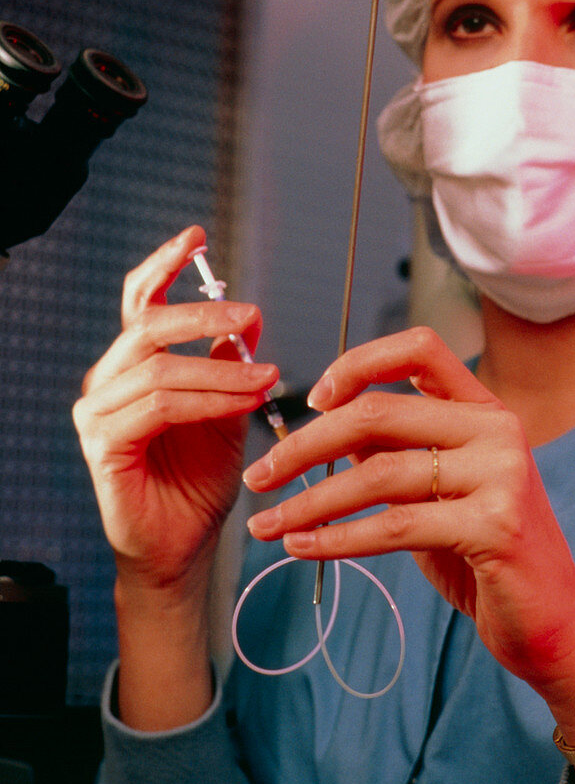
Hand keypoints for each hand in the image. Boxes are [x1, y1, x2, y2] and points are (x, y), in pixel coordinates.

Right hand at [74, 226, 279, 598]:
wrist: (182, 547)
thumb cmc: (197, 481)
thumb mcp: (226, 408)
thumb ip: (231, 364)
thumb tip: (250, 318)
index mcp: (133, 365)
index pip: (140, 300)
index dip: (165, 263)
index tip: (197, 236)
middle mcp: (107, 381)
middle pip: (148, 325)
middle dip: (205, 314)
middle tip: (251, 316)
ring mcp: (99, 412)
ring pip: (161, 367)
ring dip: (220, 369)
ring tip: (266, 377)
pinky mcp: (104, 444)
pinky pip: (161, 406)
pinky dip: (209, 399)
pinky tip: (244, 401)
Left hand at [243, 326, 574, 697]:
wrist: (552, 622)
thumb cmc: (483, 551)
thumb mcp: (437, 489)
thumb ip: (393, 452)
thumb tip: (322, 432)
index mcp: (483, 408)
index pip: (419, 346)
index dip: (358, 363)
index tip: (313, 399)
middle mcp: (497, 428)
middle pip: (379, 413)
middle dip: (306, 446)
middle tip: (261, 476)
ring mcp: (502, 474)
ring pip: (378, 474)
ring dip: (309, 501)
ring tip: (267, 525)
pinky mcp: (496, 526)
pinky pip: (395, 526)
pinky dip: (338, 538)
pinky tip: (303, 548)